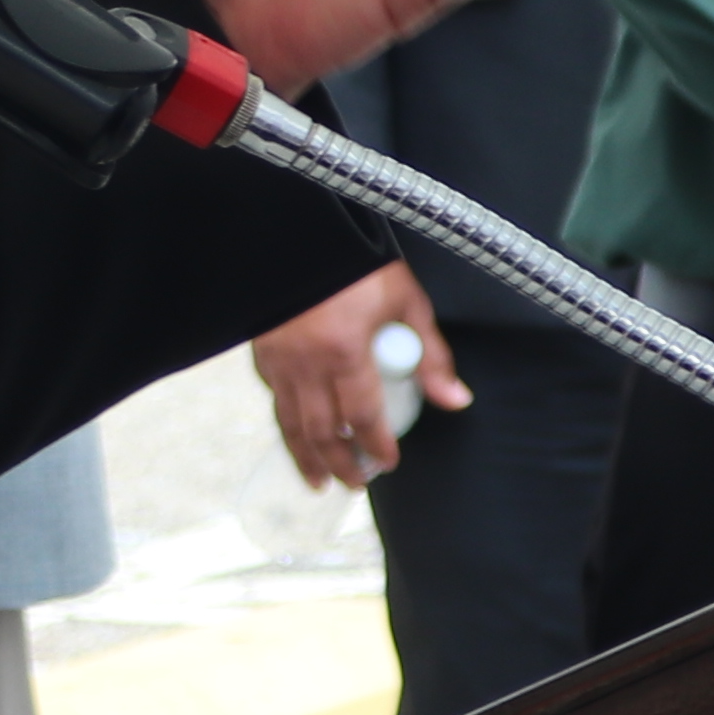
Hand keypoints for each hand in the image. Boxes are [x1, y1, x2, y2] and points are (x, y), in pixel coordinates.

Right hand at [250, 260, 456, 490]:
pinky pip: (273, 397)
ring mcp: (278, 358)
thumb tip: (454, 398)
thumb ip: (431, 354)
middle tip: (355, 484)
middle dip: (341, 464)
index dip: (377, 446)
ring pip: (291, 422)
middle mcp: (306, 362)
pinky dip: (286, 422)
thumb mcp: (405, 300)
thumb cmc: (355, 259)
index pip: (364, 417)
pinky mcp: (259, 350)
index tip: (388, 462)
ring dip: (306, 457)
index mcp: (345, 350)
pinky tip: (294, 432)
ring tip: (318, 480)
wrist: (299, 231)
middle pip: (323, 431)